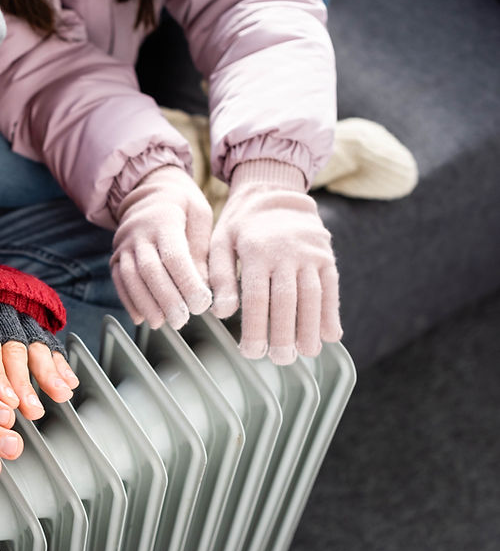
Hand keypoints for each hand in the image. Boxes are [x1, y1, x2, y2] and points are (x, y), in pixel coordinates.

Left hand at [0, 258, 77, 419]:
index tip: (5, 399)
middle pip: (15, 346)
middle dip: (26, 381)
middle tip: (31, 411)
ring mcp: (15, 312)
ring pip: (35, 342)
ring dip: (49, 372)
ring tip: (59, 396)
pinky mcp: (26, 319)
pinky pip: (46, 340)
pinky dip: (59, 361)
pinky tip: (68, 381)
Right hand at [111, 166, 212, 328]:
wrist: (150, 189)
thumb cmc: (182, 204)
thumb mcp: (200, 216)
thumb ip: (201, 248)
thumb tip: (203, 284)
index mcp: (164, 219)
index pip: (174, 256)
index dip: (187, 282)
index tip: (201, 303)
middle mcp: (138, 232)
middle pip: (149, 270)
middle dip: (166, 299)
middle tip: (182, 319)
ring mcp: (124, 245)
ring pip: (130, 278)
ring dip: (146, 304)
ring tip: (162, 322)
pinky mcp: (116, 256)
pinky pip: (119, 280)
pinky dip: (129, 301)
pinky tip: (141, 317)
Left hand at [209, 161, 342, 364]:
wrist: (274, 191)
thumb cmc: (240, 225)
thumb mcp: (220, 242)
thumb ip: (219, 277)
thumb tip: (221, 312)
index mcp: (256, 251)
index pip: (256, 297)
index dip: (255, 327)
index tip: (251, 352)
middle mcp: (286, 252)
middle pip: (286, 300)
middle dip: (284, 334)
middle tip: (279, 359)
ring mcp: (310, 254)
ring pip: (313, 296)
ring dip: (310, 328)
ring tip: (305, 352)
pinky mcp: (326, 257)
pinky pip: (331, 288)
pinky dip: (332, 313)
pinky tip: (330, 335)